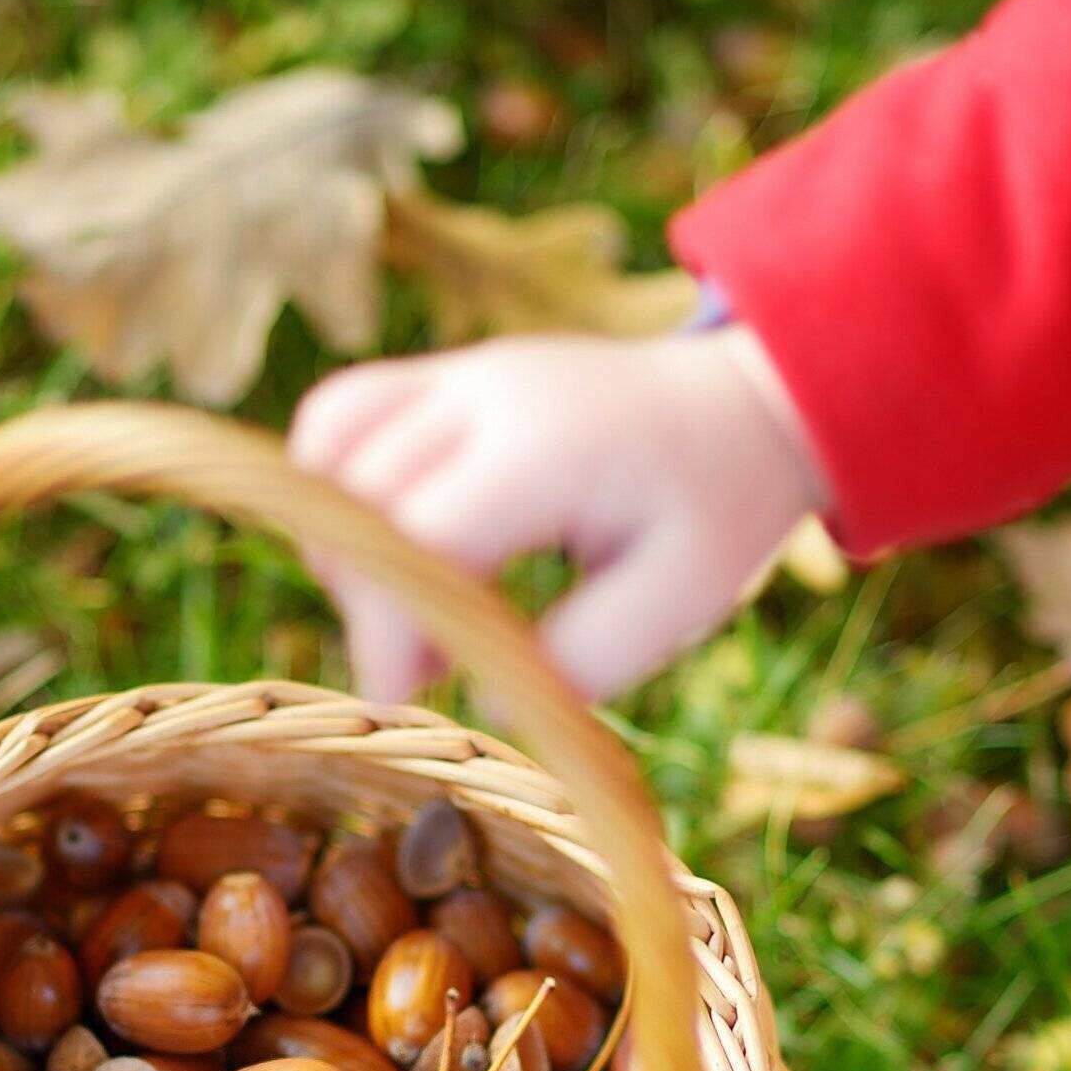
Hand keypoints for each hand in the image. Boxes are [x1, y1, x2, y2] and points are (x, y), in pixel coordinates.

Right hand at [286, 325, 831, 702]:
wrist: (741, 406)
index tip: (404, 694)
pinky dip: (334, 484)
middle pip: (356, 493)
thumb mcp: (679, 602)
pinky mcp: (446, 374)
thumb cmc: (715, 509)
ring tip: (402, 602)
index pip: (417, 535)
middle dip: (366, 596)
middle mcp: (486, 394)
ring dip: (336, 534)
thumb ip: (584, 659)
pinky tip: (389, 547)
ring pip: (329, 439)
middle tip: (424, 667)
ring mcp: (460, 372)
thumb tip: (488, 697)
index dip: (389, 627)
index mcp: (546, 450)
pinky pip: (343, 412)